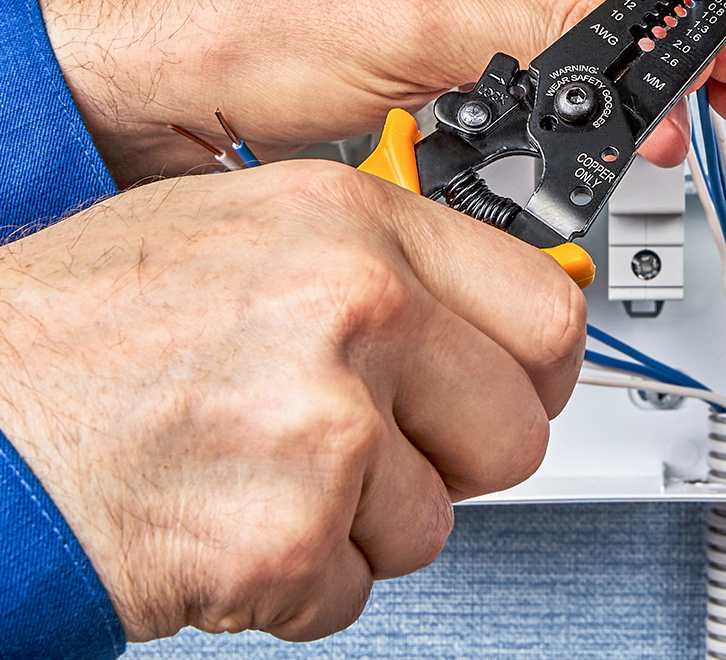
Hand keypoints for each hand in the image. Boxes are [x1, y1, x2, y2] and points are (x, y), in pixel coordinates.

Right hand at [0, 160, 584, 640]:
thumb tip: (484, 309)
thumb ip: (383, 263)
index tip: (523, 385)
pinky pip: (357, 589)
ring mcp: (325, 424)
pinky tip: (230, 517)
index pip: (546, 310)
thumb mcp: (252, 230)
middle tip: (379, 447)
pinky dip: (301, 578)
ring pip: (436, 522)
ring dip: (364, 519)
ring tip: (267, 471)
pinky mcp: (287, 537)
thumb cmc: (91, 321)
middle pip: (516, 431)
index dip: (540, 367)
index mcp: (355, 223)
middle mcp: (354, 309)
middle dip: (456, 458)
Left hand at [37, 0, 725, 187]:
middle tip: (723, 87)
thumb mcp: (421, 12)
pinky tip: (610, 110)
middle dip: (670, 25)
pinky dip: (587, 76)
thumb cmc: (245, 9)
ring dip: (634, 61)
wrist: (176, 77)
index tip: (714, 33)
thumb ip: (557, 20)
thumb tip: (658, 37)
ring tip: (666, 118)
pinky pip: (555, 27)